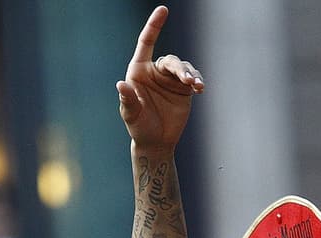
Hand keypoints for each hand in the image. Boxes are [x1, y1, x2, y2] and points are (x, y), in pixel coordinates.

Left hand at [117, 6, 202, 152]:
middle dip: (180, 69)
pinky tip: (200, 89)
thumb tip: (121, 84)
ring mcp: (170, 80)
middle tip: (187, 81)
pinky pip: (193, 78)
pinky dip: (198, 81)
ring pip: (183, 68)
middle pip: (171, 60)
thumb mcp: (131, 114)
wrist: (156, 141)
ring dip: (191, 75)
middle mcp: (155, 71)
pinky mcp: (183, 89)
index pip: (146, 42)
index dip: (154, 26)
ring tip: (196, 86)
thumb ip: (128, 99)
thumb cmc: (139, 127)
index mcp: (139, 71)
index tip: (163, 10)